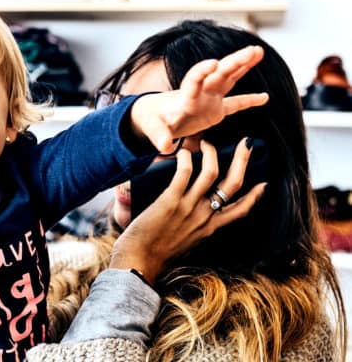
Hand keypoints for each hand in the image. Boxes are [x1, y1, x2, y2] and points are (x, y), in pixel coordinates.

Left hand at [109, 138, 266, 284]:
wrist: (140, 260)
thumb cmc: (156, 252)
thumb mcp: (186, 242)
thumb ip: (194, 227)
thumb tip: (193, 212)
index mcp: (210, 227)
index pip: (240, 210)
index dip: (254, 196)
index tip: (263, 184)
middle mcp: (205, 216)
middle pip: (233, 184)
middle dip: (243, 160)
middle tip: (247, 143)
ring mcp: (190, 207)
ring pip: (211, 172)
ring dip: (211, 153)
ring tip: (206, 143)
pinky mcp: (171, 201)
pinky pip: (185, 173)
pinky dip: (186, 159)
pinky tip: (182, 153)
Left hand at [131, 46, 268, 152]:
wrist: (154, 116)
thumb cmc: (151, 119)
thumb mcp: (152, 127)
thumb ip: (159, 135)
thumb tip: (164, 145)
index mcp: (184, 96)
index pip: (193, 80)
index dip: (201, 72)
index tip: (213, 63)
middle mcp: (200, 93)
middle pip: (219, 74)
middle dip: (235, 62)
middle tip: (252, 50)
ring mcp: (210, 99)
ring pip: (229, 79)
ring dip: (243, 66)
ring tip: (259, 52)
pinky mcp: (216, 109)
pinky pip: (235, 103)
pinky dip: (249, 100)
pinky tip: (265, 97)